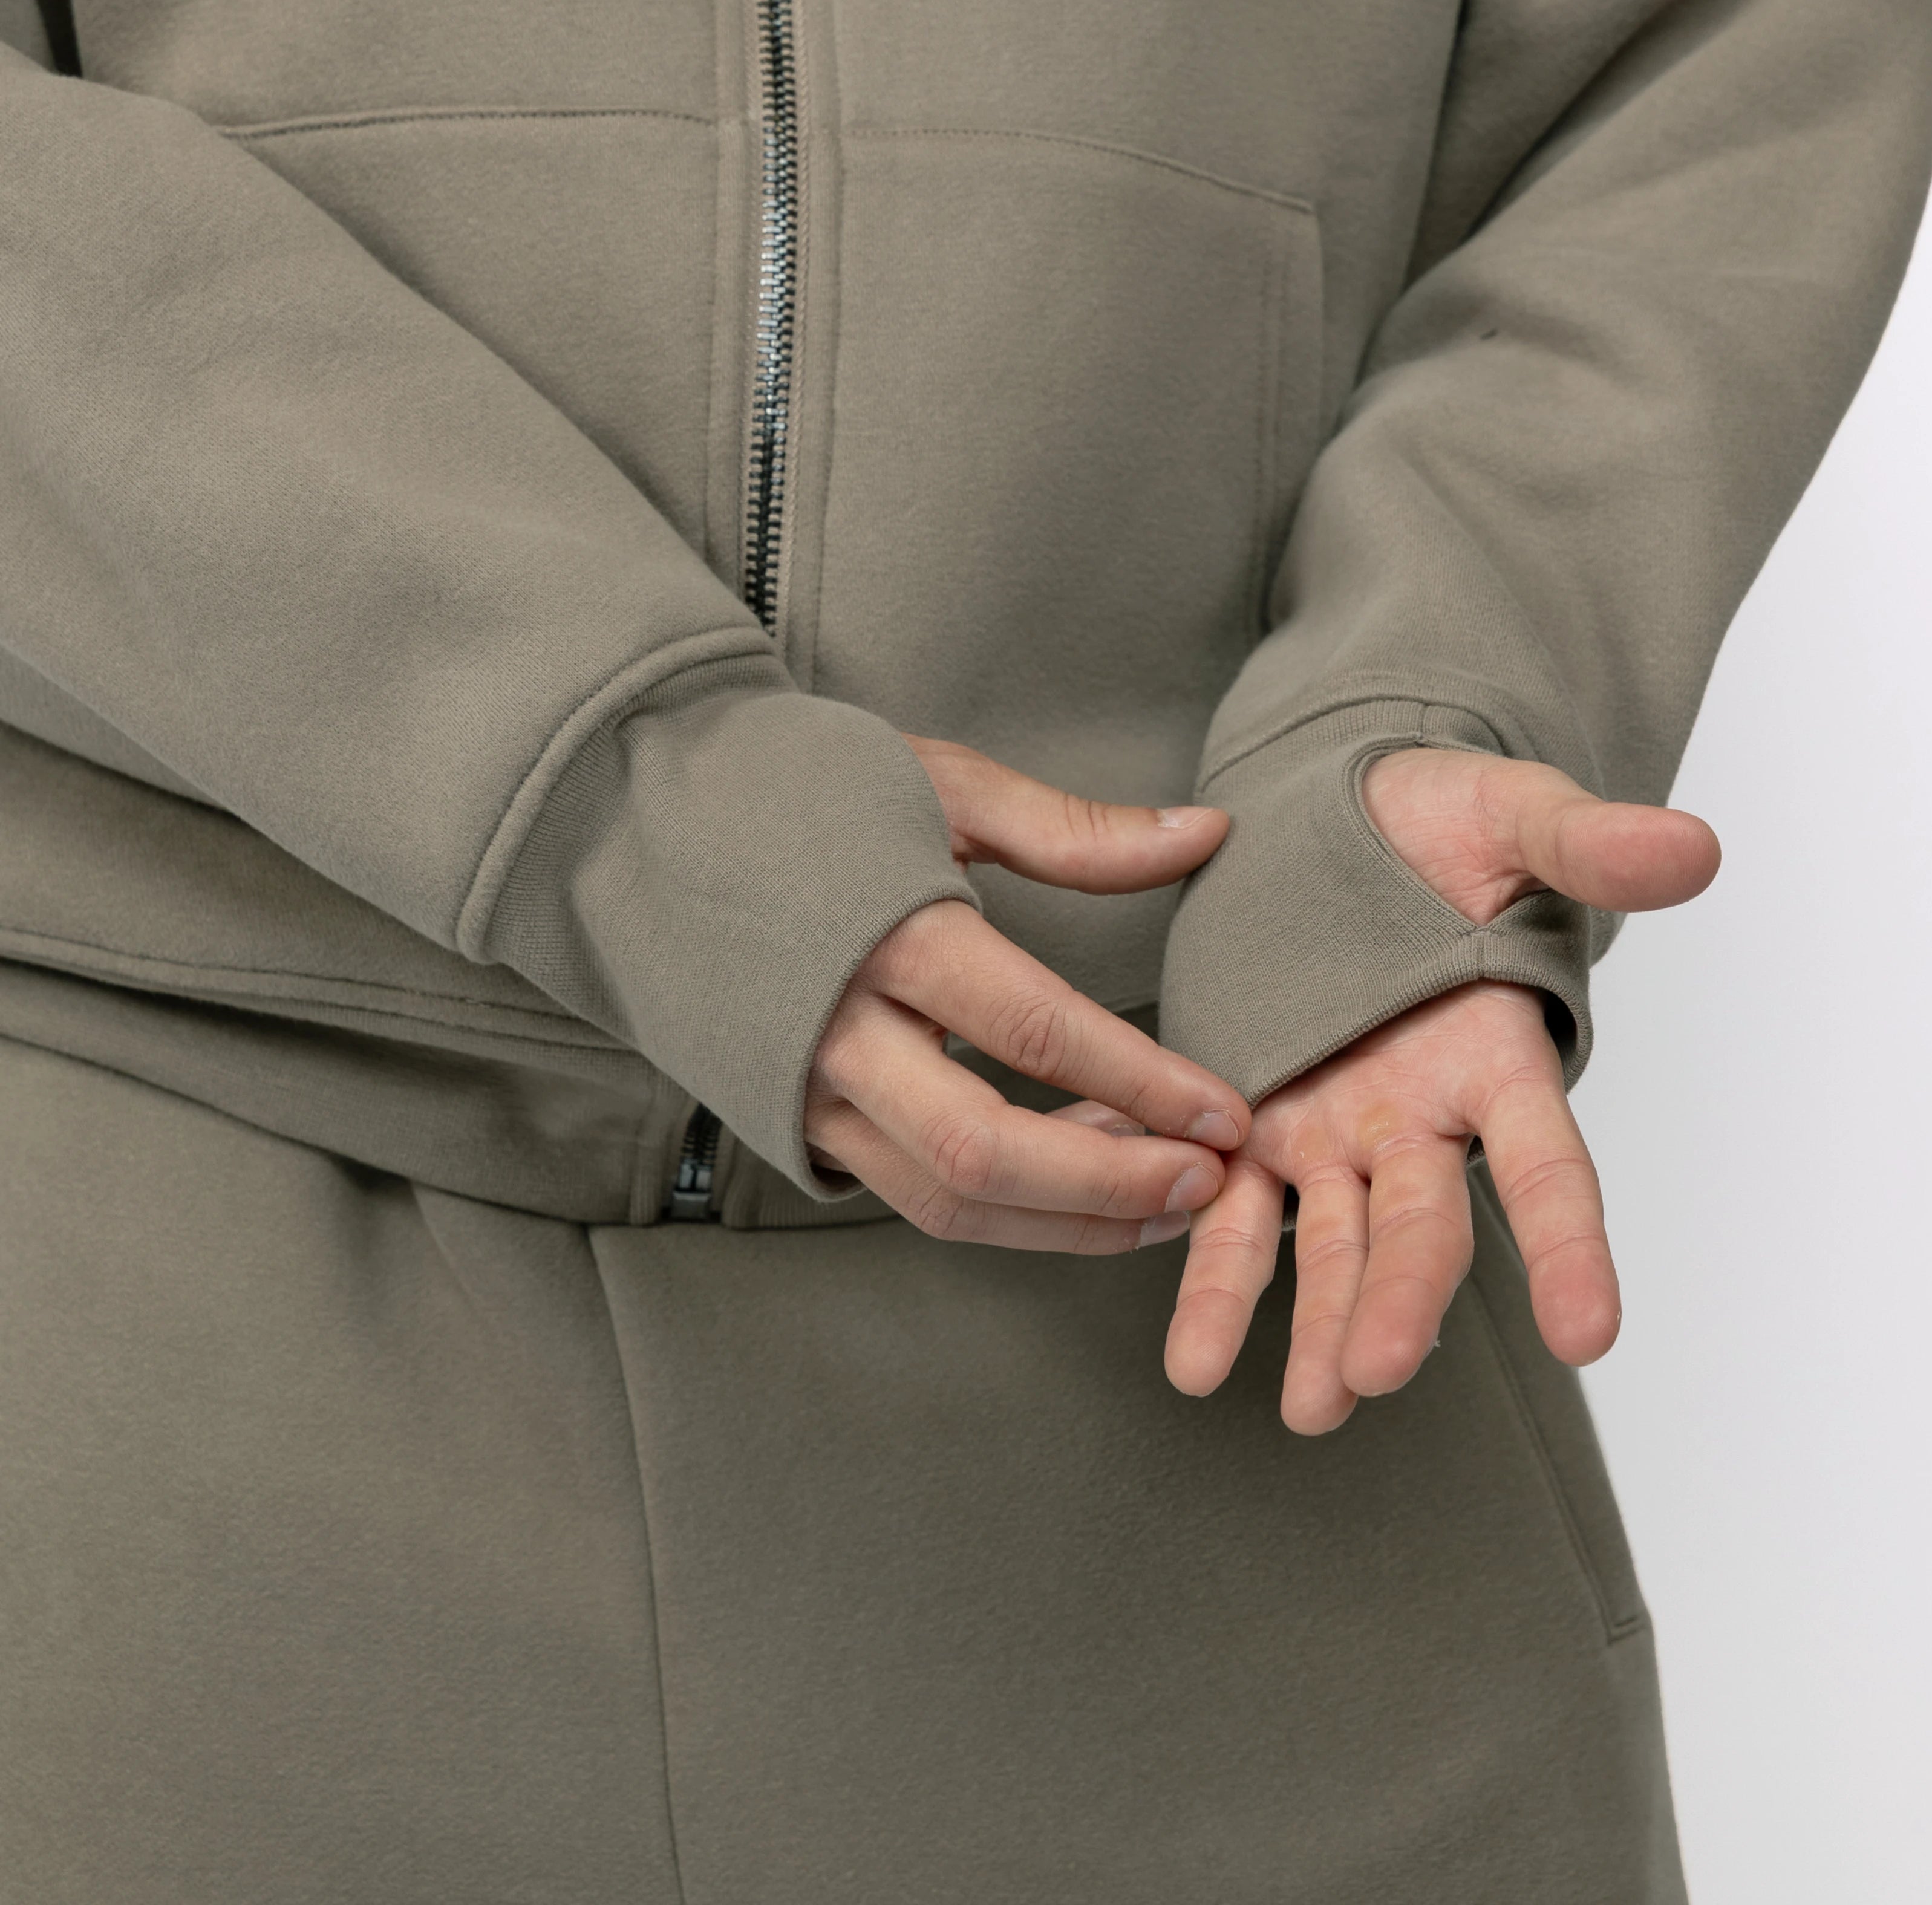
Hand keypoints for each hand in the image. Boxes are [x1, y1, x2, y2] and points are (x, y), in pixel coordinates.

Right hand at [806, 738, 1250, 1251]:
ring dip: (1068, 1221)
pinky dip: (1008, 1210)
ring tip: (1167, 1203)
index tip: (1227, 1111)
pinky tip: (1079, 1183)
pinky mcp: (792, 1124)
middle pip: (984, 1153)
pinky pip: (910, 1194)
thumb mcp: (940, 784)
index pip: (1035, 1031)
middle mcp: (838, 1032)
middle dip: (1109, 1185)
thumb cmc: (798, 788)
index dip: (1143, 1082)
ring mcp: (806, 1091)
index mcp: (886, 932)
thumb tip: (1210, 834)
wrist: (630, 825)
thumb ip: (1076, 830)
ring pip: (947, 1200)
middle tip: (1208, 1181)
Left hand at [1164, 747, 1718, 1431]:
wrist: (1339, 808)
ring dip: (1320, 1324)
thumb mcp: (1512, 815)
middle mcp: (1423, 1115)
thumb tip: (1694, 845)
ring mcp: (1340, 1131)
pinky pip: (1235, 1214)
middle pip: (1426, 1226)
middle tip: (1377, 1370)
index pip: (1547, 1164)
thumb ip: (1589, 844)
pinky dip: (1214, 1283)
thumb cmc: (1439, 820)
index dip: (1569, 1248)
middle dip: (1404, 1300)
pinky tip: (1192, 1361)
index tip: (1589, 1333)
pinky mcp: (1257, 1126)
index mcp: (1494, 1053)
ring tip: (1309, 1408)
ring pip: (1336, 1244)